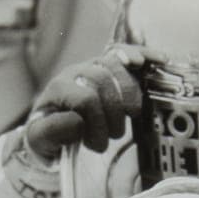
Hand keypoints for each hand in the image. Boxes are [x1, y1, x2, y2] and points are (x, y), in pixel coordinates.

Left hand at [24, 46, 145, 158]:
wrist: (52, 129)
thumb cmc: (48, 135)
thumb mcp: (40, 140)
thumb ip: (51, 132)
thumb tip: (77, 121)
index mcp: (57, 89)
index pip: (86, 99)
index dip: (97, 124)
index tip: (97, 145)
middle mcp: (75, 73)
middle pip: (103, 80)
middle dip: (114, 113)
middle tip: (114, 134)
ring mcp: (93, 66)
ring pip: (117, 64)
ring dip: (129, 93)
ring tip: (130, 114)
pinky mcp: (108, 67)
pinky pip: (126, 52)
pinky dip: (143, 55)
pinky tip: (158, 60)